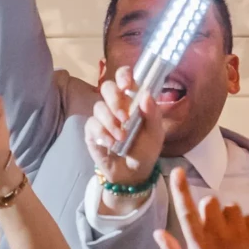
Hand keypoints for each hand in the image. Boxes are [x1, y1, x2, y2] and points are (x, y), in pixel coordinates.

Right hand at [84, 67, 165, 210]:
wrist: (134, 173)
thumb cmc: (146, 149)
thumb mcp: (156, 133)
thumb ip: (153, 114)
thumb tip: (146, 95)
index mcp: (132, 99)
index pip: (124, 77)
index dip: (123, 76)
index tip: (127, 85)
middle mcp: (115, 104)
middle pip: (107, 88)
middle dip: (115, 100)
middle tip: (124, 117)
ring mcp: (102, 117)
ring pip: (99, 107)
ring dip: (111, 122)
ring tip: (122, 137)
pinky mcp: (92, 131)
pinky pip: (92, 125)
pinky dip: (103, 134)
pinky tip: (112, 144)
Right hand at [155, 169, 248, 248]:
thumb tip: (157, 232)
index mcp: (200, 248)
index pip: (187, 212)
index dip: (180, 190)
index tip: (177, 171)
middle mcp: (221, 238)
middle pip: (211, 202)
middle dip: (208, 208)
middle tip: (211, 224)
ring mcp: (243, 237)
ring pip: (232, 207)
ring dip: (228, 215)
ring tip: (230, 234)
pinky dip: (246, 224)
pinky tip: (245, 240)